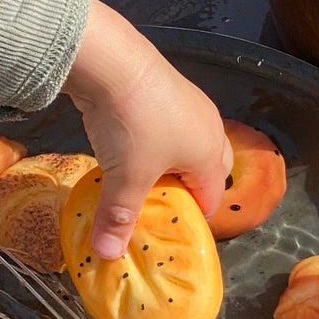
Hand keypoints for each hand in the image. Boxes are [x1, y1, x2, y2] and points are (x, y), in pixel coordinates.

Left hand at [62, 1, 230, 258]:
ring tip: (140, 178)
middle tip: (156, 206)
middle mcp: (209, 128)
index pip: (211, 200)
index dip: (189, 221)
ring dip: (169, 164)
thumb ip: (119, 218)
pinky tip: (129, 143)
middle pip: (208, 170)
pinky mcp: (167, 87)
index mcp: (211, 155)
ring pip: (187, 145)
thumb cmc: (132, 126)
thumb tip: (108, 256)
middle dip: (186, 191)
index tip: (163, 233)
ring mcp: (190, 103)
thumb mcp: (125, 178)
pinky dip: (155, 140)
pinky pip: (169, 124)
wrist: (113, 61)